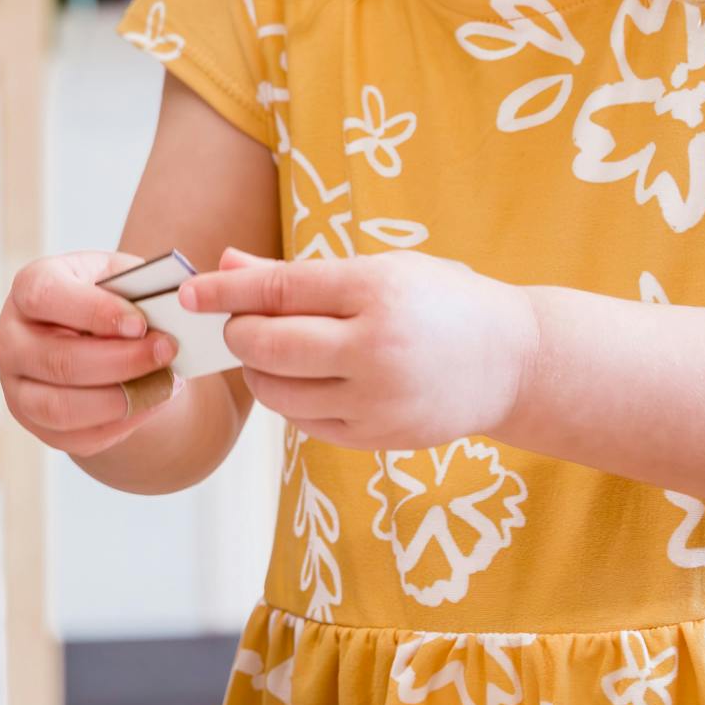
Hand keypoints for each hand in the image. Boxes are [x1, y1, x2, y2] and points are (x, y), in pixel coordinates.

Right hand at [0, 249, 180, 458]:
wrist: (96, 335)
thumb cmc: (110, 298)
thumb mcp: (123, 277)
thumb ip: (143, 285)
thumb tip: (181, 301)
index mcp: (29, 288)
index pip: (46, 297)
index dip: (94, 312)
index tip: (140, 324)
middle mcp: (11, 338)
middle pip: (60, 361)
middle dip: (121, 362)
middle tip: (167, 353)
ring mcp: (17, 386)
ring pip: (62, 408)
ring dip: (121, 400)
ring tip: (165, 384)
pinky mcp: (35, 423)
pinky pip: (77, 437)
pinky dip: (122, 424)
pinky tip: (152, 402)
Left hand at [183, 246, 535, 451]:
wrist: (514, 362)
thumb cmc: (441, 302)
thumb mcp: (380, 269)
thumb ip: (299, 275)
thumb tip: (225, 265)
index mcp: (378, 291)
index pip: (280, 291)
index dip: (225, 292)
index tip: (190, 292)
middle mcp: (376, 349)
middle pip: (268, 346)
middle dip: (238, 333)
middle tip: (237, 323)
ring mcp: (377, 400)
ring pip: (278, 391)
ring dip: (258, 370)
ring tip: (272, 350)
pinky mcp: (377, 438)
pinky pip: (304, 421)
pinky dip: (289, 399)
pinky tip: (304, 379)